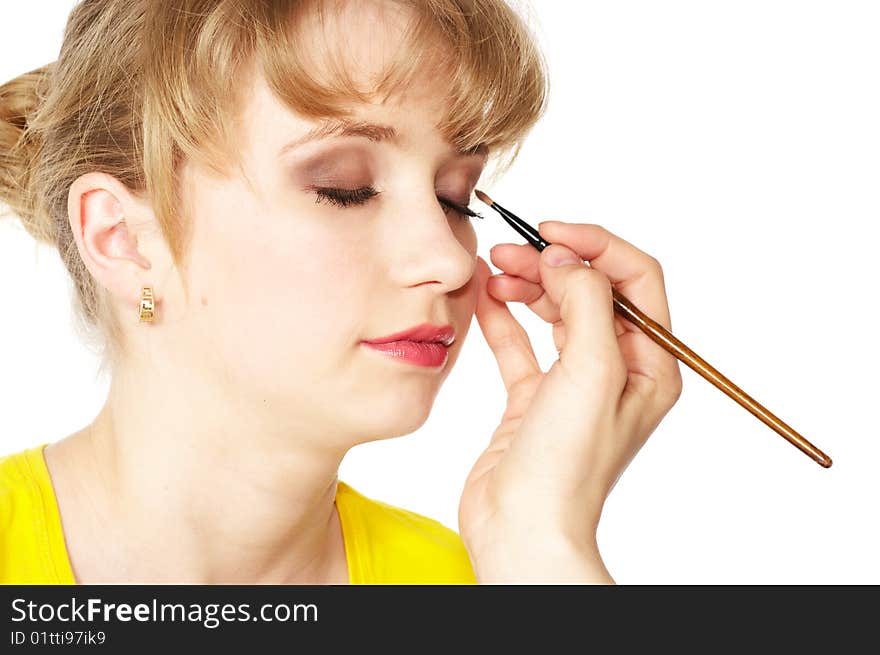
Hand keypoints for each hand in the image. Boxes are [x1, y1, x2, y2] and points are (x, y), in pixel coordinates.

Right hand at [459, 220, 682, 581]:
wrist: (521, 528)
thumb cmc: (566, 470)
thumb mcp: (590, 373)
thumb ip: (585, 303)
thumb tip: (567, 258)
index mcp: (650, 365)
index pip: (636, 280)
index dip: (596, 247)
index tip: (552, 233)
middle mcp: (616, 371)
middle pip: (591, 292)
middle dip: (553, 264)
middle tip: (512, 250)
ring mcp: (573, 385)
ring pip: (554, 313)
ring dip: (527, 285)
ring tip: (494, 268)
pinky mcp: (534, 399)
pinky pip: (522, 344)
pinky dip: (505, 317)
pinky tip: (486, 297)